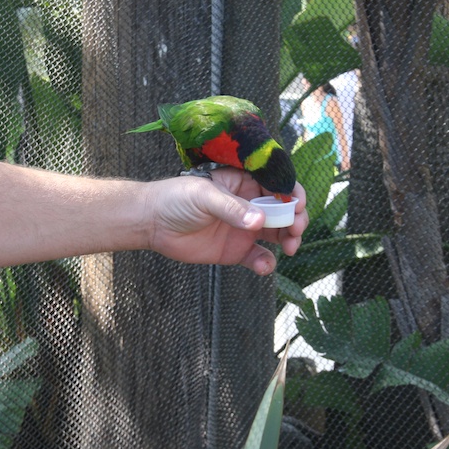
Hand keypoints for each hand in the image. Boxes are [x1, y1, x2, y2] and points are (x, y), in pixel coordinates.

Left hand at [145, 168, 307, 274]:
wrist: (152, 223)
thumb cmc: (176, 198)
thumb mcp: (203, 196)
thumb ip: (231, 208)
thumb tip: (259, 220)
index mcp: (243, 182)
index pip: (276, 184)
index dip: (291, 194)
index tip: (296, 206)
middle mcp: (248, 203)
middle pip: (283, 210)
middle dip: (296, 219)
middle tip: (296, 230)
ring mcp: (244, 228)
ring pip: (277, 234)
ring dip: (288, 240)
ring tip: (288, 248)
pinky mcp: (236, 250)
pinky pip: (259, 257)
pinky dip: (266, 263)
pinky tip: (264, 266)